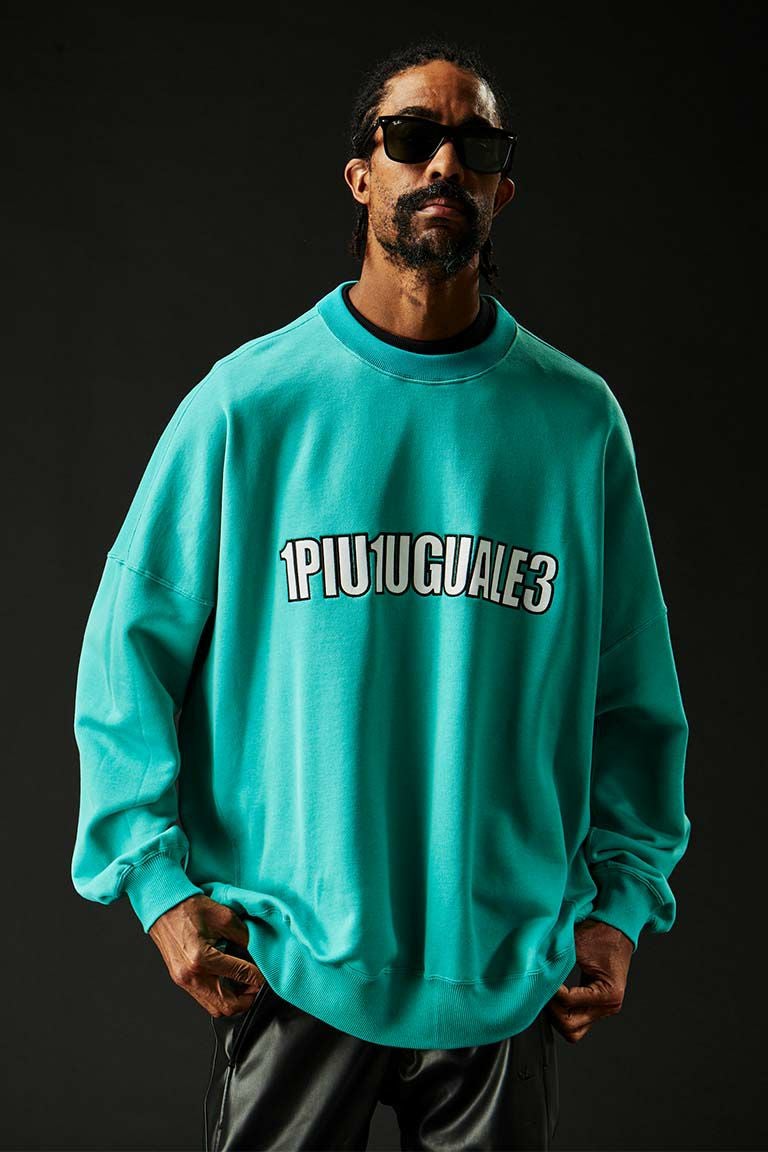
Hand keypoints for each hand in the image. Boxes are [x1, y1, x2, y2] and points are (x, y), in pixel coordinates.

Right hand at [148, 893, 265, 1017]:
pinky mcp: (181, 980)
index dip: (258, 977)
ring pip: (214, 1008)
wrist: (163, 906)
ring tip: (244, 986)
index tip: (267, 976)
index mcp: (201, 958)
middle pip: (226, 1006)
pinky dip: (219, 996)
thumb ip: (244, 936)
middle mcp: (190, 975)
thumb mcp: (224, 917)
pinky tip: (228, 982)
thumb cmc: (189, 907)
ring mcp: (184, 981)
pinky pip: (204, 999)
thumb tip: (258, 952)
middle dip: (246, 999)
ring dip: (233, 1001)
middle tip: (256, 986)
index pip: (239, 975)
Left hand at [546, 918, 632, 1042]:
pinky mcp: (596, 1006)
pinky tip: (554, 997)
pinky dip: (562, 1012)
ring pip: (573, 1030)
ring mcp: (603, 1009)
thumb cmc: (601, 934)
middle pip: (571, 1026)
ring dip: (557, 1015)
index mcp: (609, 994)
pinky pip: (576, 1020)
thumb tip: (535, 973)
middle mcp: (608, 1006)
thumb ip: (558, 963)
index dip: (551, 992)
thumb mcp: (577, 945)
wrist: (617, 928)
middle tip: (542, 991)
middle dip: (552, 1010)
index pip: (569, 1002)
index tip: (541, 978)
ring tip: (548, 995)